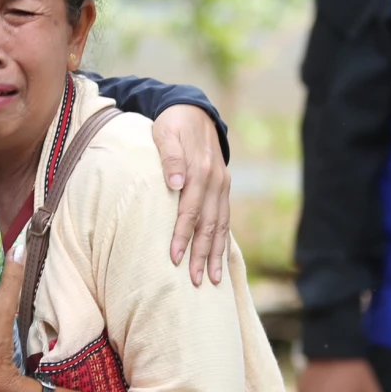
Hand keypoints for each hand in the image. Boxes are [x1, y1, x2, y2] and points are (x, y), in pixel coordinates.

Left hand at [150, 103, 230, 285]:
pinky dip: (223, 240)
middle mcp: (215, 181)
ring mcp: (222, 185)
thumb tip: (175, 182)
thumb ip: (169, 156)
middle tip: (196, 281)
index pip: (190, 210)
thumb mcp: (165, 133)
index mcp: (200, 169)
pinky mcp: (223, 188)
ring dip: (216, 254)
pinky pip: (225, 218)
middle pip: (208, 224)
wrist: (194, 110)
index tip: (174, 258)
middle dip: (202, 254)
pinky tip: (220, 259)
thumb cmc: (172, 124)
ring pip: (220, 225)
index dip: (182, 235)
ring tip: (213, 280)